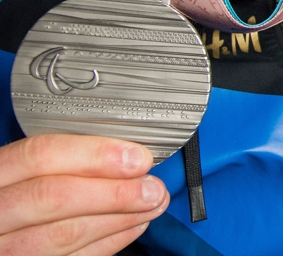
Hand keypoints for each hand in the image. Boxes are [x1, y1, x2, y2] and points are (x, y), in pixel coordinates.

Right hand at [0, 135, 167, 254]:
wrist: (2, 228)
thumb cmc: (17, 193)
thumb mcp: (25, 170)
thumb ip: (64, 160)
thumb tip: (125, 153)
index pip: (40, 156)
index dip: (95, 155)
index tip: (137, 158)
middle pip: (53, 197)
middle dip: (112, 192)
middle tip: (151, 188)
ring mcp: (4, 247)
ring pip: (62, 234)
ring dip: (118, 219)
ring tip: (151, 204)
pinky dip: (108, 242)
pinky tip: (131, 226)